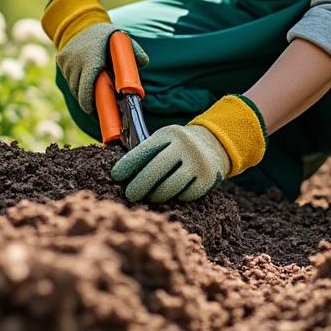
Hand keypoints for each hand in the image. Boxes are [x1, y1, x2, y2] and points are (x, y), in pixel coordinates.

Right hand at [40, 0, 147, 114]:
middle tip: (98, 106)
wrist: (81, 21)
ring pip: (73, 86)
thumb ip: (134, 51)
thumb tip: (144, 63)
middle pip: (78, 90)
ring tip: (94, 92)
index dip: (89, 102)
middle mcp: (75, 60)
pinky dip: (76, 83)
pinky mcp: (61, 60)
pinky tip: (86, 80)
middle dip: (87, 100)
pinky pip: (69, 78)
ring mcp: (66, 60)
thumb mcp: (120, 39)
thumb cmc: (105, 34)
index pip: (86, 87)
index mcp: (91, 58)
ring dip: (82, 92)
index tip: (95, 110)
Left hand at [111, 94, 266, 202]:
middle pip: (157, 168)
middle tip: (130, 195)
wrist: (214, 145)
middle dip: (140, 184)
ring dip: (156, 194)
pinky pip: (185, 195)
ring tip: (151, 196)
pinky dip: (176, 197)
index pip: (146, 149)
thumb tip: (122, 176)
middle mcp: (185, 145)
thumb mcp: (165, 140)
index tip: (116, 176)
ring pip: (170, 185)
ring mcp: (198, 162)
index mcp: (170, 134)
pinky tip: (172, 194)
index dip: (129, 164)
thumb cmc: (178, 147)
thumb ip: (148, 153)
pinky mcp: (208, 179)